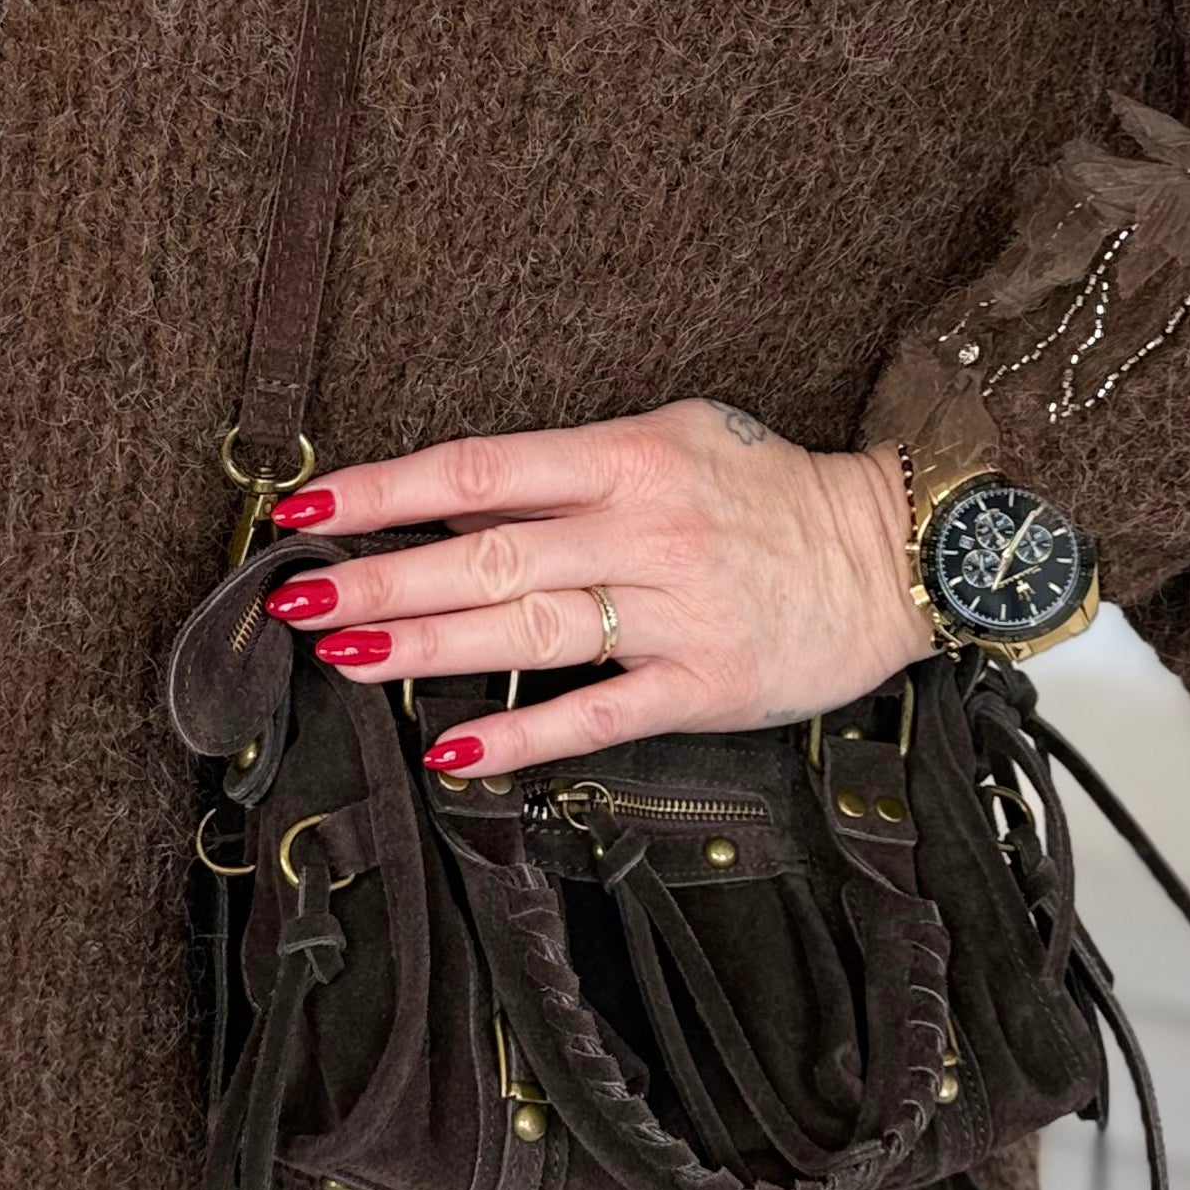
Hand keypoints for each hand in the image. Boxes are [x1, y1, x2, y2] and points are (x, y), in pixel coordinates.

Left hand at [262, 400, 919, 778]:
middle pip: (487, 556)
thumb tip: (456, 501)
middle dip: (381, 579)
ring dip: (426, 647)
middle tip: (296, 602)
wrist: (892, 556)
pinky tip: (451, 749)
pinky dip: (519, 736)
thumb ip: (571, 471)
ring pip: (528, 633)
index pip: (480, 469)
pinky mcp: (703, 686)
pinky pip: (595, 716)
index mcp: (628, 457)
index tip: (310, 508)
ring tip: (346, 657)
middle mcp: (644, 531)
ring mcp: (673, 613)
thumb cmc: (769, 494)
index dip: (386, 489)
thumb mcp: (675, 440)